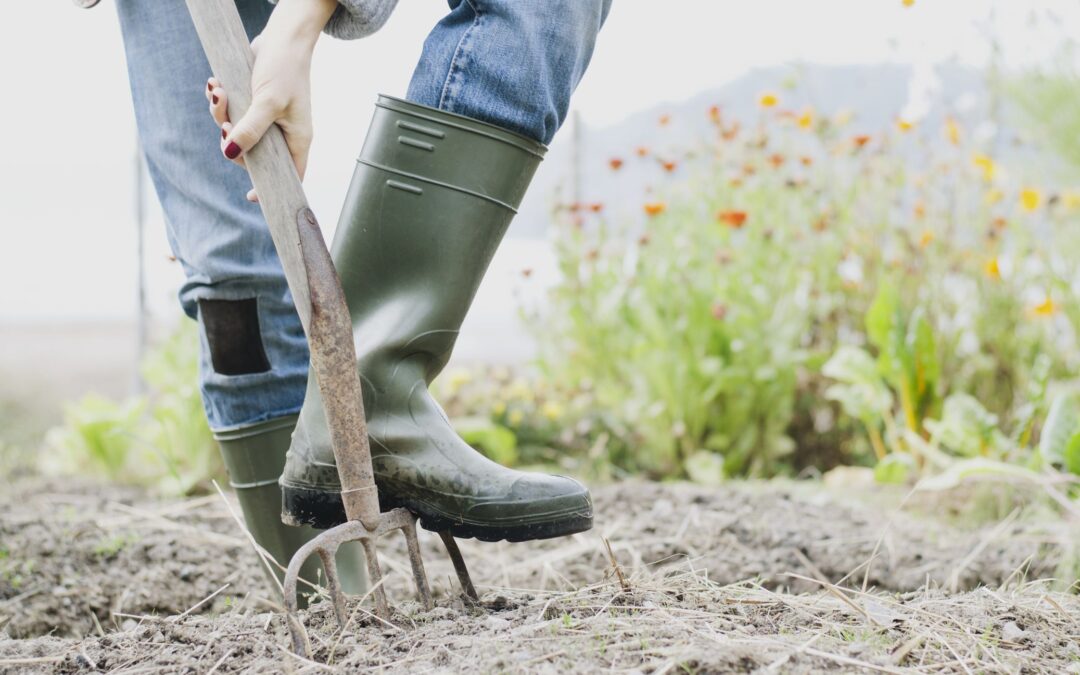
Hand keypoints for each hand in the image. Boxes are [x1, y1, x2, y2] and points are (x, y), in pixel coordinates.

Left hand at [205, 0, 336, 200]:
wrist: (282, 36)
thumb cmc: (284, 69)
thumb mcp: (267, 102)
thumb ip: (250, 129)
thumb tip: (230, 153)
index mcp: (297, 139)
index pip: (290, 175)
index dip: (271, 188)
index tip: (250, 196)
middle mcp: (283, 132)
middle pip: (253, 154)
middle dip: (232, 140)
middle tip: (223, 124)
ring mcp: (268, 118)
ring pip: (237, 132)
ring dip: (220, 114)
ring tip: (218, 92)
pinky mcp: (253, 103)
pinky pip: (232, 113)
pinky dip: (220, 101)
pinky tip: (216, 84)